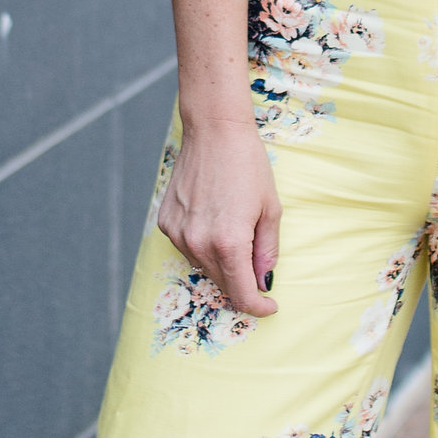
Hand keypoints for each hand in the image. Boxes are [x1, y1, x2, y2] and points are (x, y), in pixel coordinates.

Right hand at [155, 112, 281, 320]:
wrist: (214, 131)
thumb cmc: (248, 165)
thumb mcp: (270, 209)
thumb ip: (267, 251)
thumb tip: (264, 281)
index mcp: (229, 242)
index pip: (242, 294)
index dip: (258, 307)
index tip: (269, 305)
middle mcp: (199, 243)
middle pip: (222, 284)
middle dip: (243, 284)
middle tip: (258, 268)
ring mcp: (179, 233)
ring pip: (204, 268)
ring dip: (223, 265)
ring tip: (236, 235)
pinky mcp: (166, 223)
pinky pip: (187, 248)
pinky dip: (203, 247)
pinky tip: (214, 223)